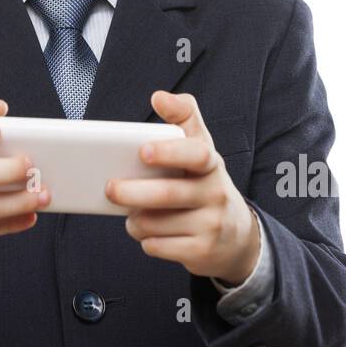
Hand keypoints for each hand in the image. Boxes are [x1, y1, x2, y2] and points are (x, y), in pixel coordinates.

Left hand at [106, 90, 260, 284]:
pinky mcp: (203, 250)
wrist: (235, 235)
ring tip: (130, 213)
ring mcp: (212, 223)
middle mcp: (215, 192)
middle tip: (110, 188)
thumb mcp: (201, 148)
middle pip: (169, 193)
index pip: (196, 153)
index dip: (169, 152)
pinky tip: (146, 232)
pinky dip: (146, 240)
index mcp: (210, 163)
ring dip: (135, 220)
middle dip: (133, 192)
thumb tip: (159, 96)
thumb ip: (183, 116)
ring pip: (159, 224)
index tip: (143, 150)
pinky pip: (161, 246)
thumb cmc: (204, 183)